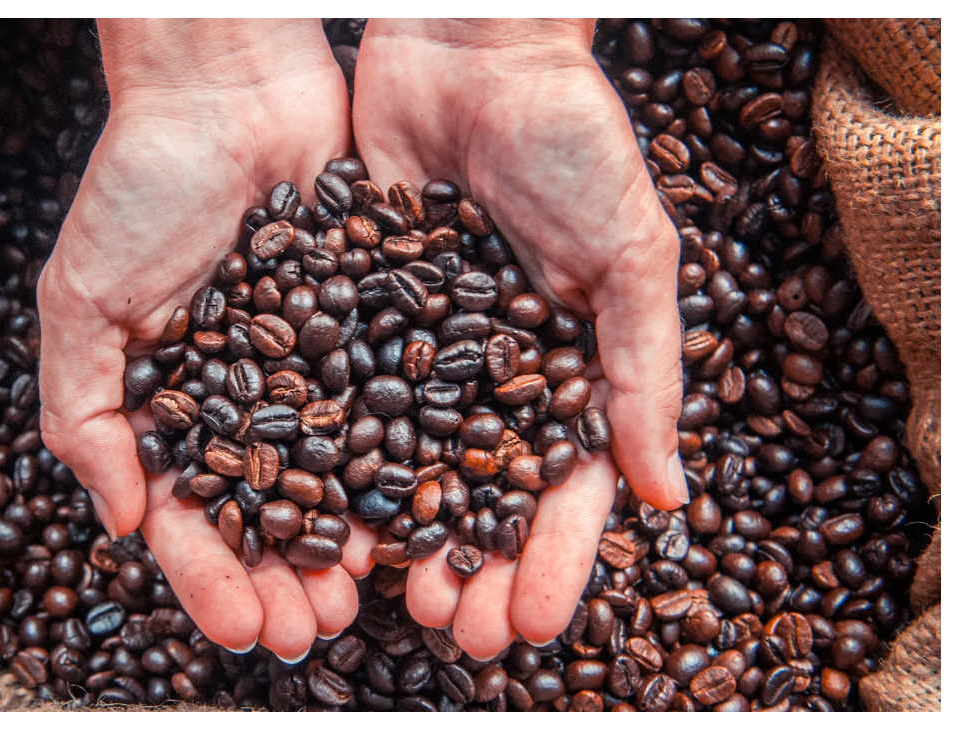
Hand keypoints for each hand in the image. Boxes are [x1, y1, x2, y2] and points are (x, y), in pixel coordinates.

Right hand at [38, 20, 375, 659]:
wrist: (229, 89)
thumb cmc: (140, 185)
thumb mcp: (83, 299)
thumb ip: (86, 412)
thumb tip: (118, 520)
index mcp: (173, 402)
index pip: (189, 511)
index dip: (211, 574)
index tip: (238, 626)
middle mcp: (243, 397)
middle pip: (266, 510)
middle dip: (283, 576)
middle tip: (308, 628)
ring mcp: (308, 367)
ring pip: (332, 475)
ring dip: (343, 541)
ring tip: (361, 595)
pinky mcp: (367, 328)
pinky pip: (384, 409)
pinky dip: (395, 464)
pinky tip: (409, 515)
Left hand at [351, 19, 687, 656]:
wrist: (471, 50)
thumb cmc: (571, 140)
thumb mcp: (630, 255)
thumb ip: (643, 372)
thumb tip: (664, 496)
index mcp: (560, 366)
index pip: (558, 486)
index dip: (548, 557)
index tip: (529, 620)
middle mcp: (483, 370)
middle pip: (471, 490)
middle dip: (465, 563)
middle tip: (450, 627)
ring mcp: (411, 345)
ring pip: (397, 459)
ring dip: (391, 532)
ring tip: (378, 595)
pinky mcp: (348, 310)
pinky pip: (335, 395)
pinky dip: (325, 456)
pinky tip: (315, 513)